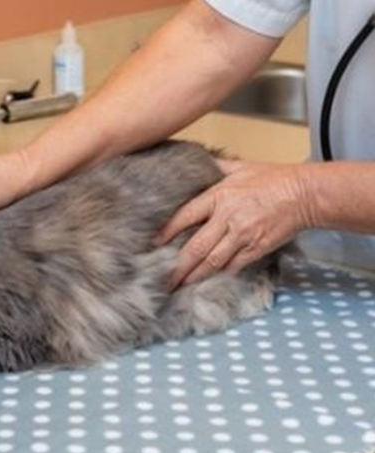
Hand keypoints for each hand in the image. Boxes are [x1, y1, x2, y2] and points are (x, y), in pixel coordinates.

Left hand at [158, 158, 310, 287]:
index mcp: (219, 196)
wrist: (305, 194)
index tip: (152, 244)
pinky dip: (218, 275)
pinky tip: (205, 283)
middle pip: (195, 248)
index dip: (166, 232)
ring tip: (178, 286)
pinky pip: (232, 267)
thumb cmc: (272, 179)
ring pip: (212, 262)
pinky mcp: (256, 249)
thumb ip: (214, 167)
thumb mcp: (240, 167)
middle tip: (161, 278)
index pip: (184, 217)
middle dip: (177, 266)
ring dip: (193, 276)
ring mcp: (242, 235)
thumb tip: (194, 161)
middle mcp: (228, 217)